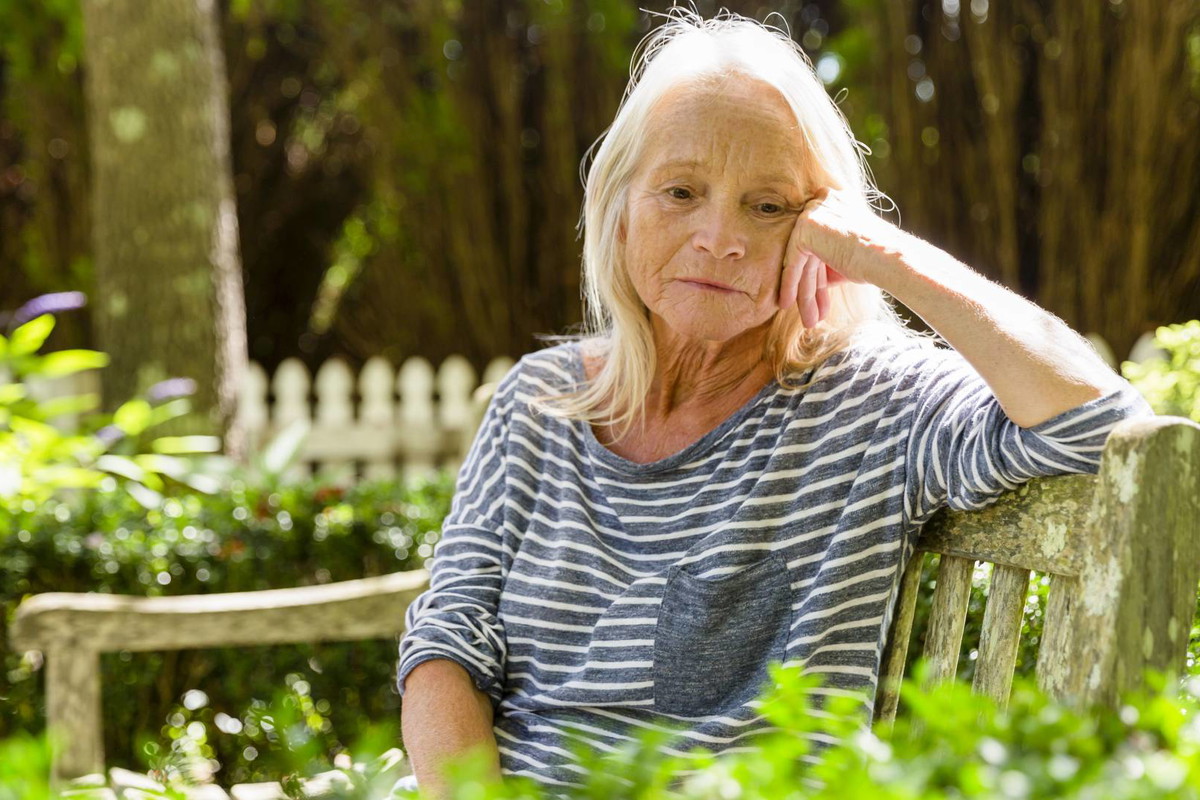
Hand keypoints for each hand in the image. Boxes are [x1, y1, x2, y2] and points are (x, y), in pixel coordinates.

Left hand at [777, 186, 900, 327]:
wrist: (891, 259)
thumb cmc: (879, 260)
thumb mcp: (847, 255)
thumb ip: (826, 257)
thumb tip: (805, 276)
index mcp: (837, 201)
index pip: (819, 242)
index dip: (818, 272)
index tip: (818, 296)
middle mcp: (823, 201)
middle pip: (810, 253)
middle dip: (811, 286)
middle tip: (811, 313)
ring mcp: (813, 212)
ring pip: (802, 261)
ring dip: (804, 293)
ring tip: (808, 320)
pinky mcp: (805, 228)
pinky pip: (793, 262)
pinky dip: (790, 285)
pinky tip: (787, 304)